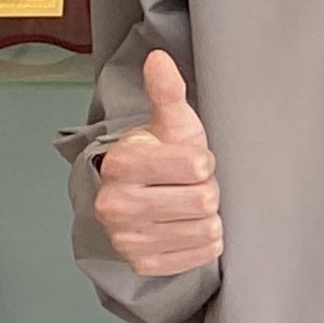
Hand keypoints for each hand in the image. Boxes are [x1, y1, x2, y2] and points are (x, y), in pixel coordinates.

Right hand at [93, 46, 221, 278]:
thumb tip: (159, 58)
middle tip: (189, 186)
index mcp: (122, 165)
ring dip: (207, 218)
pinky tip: (186, 227)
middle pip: (204, 201)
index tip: (189, 161)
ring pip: (206, 230)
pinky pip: (201, 255)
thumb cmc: (161, 155)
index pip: (198, 167)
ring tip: (186, 205)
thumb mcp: (170, 123)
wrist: (134, 196)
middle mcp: (116, 205)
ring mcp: (126, 239)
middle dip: (206, 191)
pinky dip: (203, 242)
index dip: (203, 162)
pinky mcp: (142, 264)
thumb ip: (167, 92)